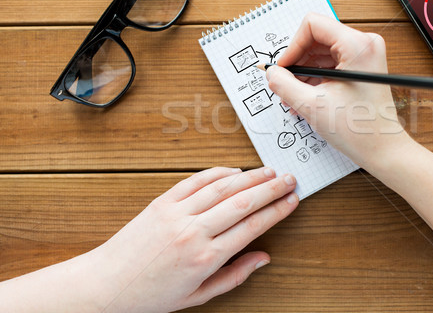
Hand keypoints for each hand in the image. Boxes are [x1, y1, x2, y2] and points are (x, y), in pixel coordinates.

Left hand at [90, 167, 297, 311]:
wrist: (107, 285)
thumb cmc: (151, 295)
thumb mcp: (199, 295)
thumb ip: (235, 275)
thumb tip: (263, 259)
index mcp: (206, 257)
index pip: (253, 225)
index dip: (277, 210)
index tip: (292, 200)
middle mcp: (194, 231)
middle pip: (244, 201)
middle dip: (272, 188)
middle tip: (290, 179)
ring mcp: (177, 213)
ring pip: (222, 187)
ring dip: (250, 176)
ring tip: (268, 171)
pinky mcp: (162, 202)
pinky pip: (195, 181)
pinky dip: (217, 172)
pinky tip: (233, 170)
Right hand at [267, 13, 410, 170]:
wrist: (383, 149)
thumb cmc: (359, 130)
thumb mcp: (312, 106)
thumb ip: (285, 85)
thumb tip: (271, 73)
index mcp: (357, 46)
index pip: (313, 25)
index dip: (292, 46)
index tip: (282, 68)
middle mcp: (364, 44)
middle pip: (316, 38)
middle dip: (297, 62)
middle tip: (284, 85)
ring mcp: (364, 55)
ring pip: (321, 52)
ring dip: (303, 73)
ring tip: (294, 97)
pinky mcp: (362, 67)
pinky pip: (330, 63)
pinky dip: (315, 78)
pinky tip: (306, 97)